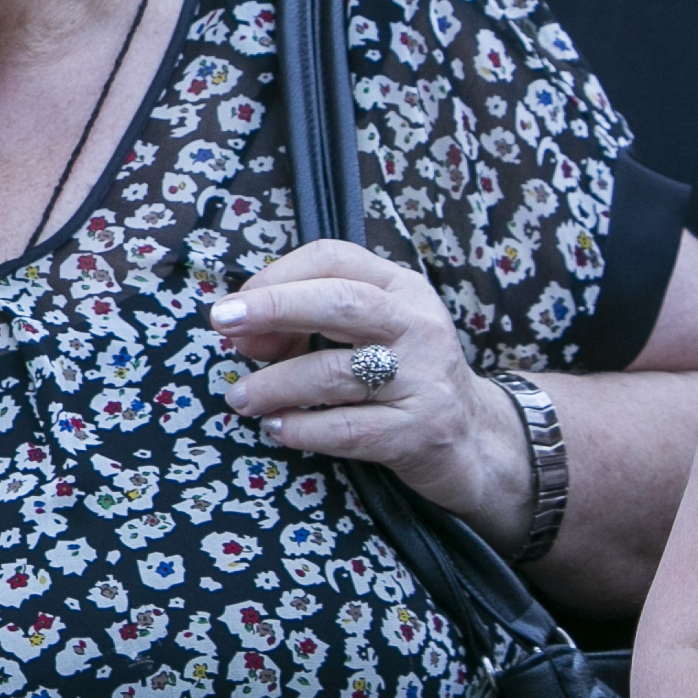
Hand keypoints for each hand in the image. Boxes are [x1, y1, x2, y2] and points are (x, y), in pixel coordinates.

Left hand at [211, 240, 532, 542]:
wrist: (475, 439)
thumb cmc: (404, 375)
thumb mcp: (370, 332)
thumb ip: (308, 322)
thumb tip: (240, 331)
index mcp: (401, 287)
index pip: (333, 258)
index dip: (276, 275)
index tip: (236, 305)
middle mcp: (417, 325)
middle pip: (338, 301)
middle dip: (272, 308)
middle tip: (222, 324)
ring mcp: (424, 379)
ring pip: (334, 371)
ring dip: (274, 384)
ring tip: (241, 397)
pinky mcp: (421, 431)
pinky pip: (348, 428)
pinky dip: (302, 428)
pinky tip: (277, 427)